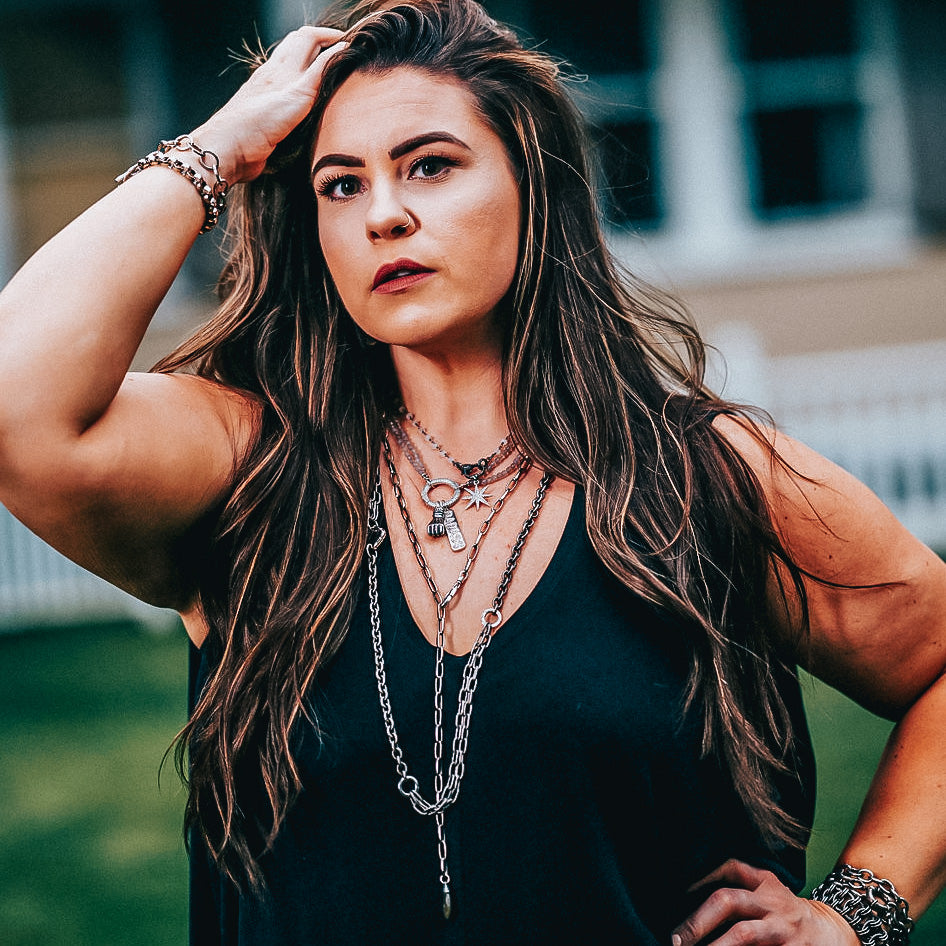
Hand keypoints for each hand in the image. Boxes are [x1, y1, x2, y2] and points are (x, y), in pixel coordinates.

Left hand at [188, 26, 347, 183]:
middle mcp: (274, 76)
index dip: (330, 36)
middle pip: (298, 47)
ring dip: (308, 61)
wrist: (229, 149)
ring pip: (291, 68)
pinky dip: (299, 87)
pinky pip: (287, 93)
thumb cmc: (257, 123)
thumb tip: (340, 50)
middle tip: (339, 49)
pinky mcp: (266, 114)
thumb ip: (319, 72)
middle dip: (319, 42)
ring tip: (325, 68)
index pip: (308, 38)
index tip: (349, 42)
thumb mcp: (297, 94)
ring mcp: (268, 94)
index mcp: (281, 67)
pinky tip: (304, 99)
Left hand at [671, 859, 858, 944]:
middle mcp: (772, 903)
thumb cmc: (785, 912)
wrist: (834, 933)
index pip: (729, 869)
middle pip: (728, 901)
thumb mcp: (767, 891)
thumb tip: (689, 899)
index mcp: (764, 883)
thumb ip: (739, 889)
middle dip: (698, 920)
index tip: (678, 894)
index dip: (701, 878)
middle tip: (676, 938)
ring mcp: (783, 930)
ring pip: (744, 934)